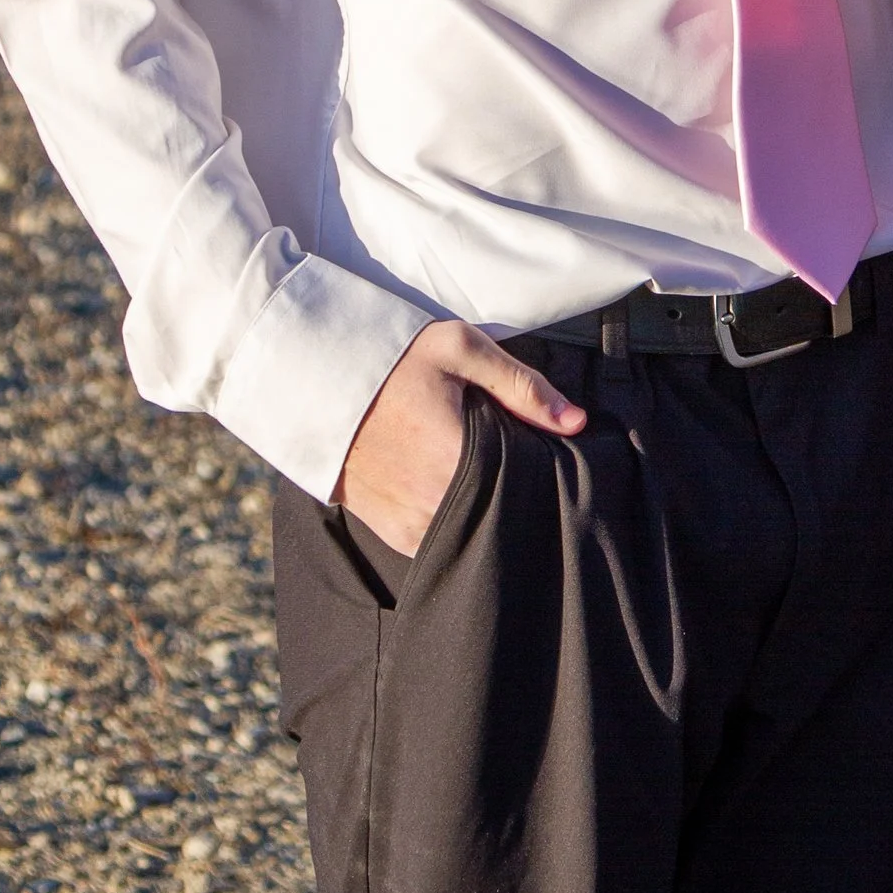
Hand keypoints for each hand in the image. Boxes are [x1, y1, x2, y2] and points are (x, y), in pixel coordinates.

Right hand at [337, 318, 582, 558]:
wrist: (316, 381)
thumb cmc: (391, 361)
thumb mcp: (459, 350)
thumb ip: (521, 385)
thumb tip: (576, 422)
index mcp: (456, 455)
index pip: (522, 482)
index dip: (538, 470)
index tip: (542, 455)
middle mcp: (434, 500)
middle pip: (500, 511)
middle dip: (513, 492)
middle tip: (509, 459)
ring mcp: (411, 524)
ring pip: (471, 531)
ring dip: (483, 510)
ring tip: (482, 474)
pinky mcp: (394, 535)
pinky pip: (440, 542)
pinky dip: (454, 524)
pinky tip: (457, 492)